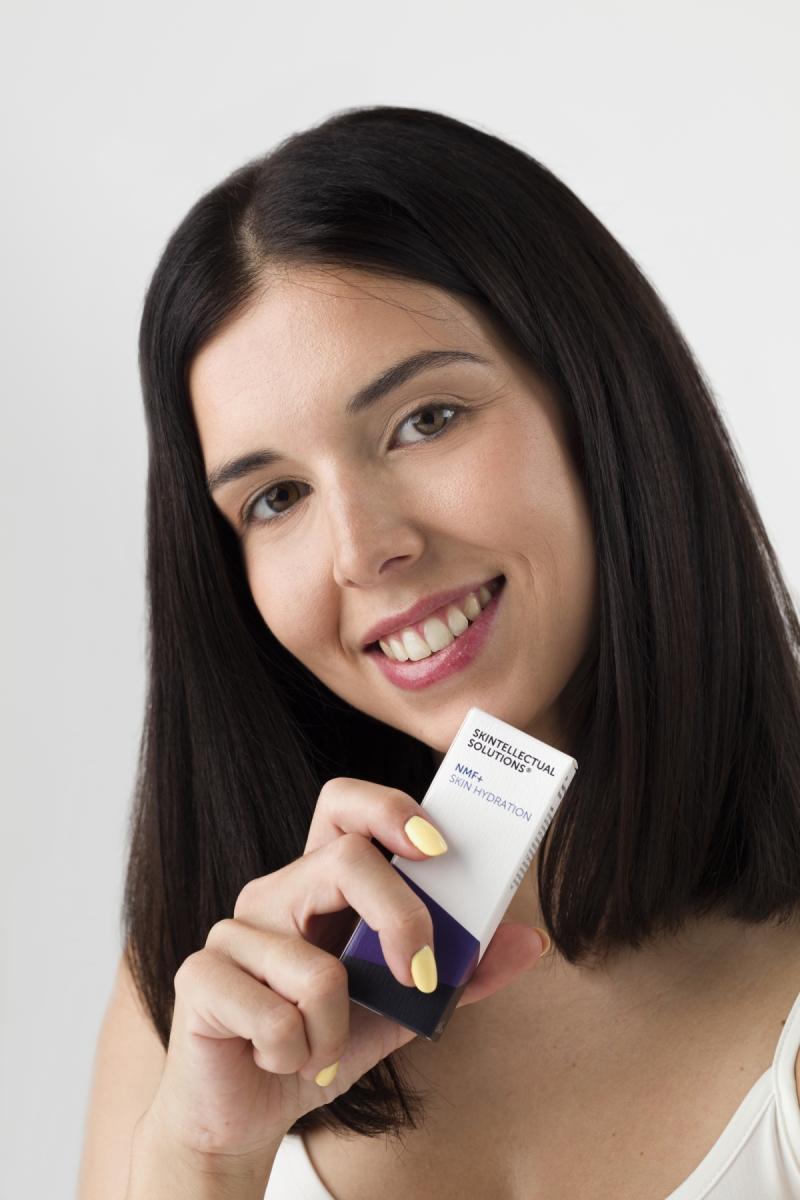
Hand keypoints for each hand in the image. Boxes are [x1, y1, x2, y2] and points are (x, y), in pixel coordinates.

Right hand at [130, 779, 544, 1191]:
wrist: (246, 1115)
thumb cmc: (319, 1044)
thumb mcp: (401, 1010)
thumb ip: (460, 975)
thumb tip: (529, 941)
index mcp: (318, 884)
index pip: (344, 805)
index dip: (390, 808)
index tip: (439, 849)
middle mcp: (273, 893)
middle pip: (345, 860)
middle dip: (401, 919)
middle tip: (421, 976)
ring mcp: (232, 931)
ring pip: (318, 967)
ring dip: (338, 1032)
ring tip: (319, 1051)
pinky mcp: (200, 977)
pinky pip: (277, 1017)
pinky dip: (299, 1057)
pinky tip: (280, 1061)